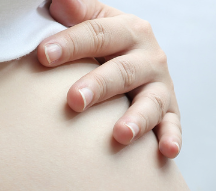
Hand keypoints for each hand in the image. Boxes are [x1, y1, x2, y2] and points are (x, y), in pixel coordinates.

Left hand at [38, 0, 182, 157]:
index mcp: (129, 29)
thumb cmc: (106, 46)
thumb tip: (59, 0)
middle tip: (74, 100)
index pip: (99, 34)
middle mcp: (150, 57)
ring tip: (120, 135)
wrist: (139, 62)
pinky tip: (167, 151)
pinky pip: (172, 126)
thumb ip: (78, 12)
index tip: (44, 55)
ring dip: (137, 119)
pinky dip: (172, 138)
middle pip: (123, 71)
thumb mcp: (95, 23)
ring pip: (150, 102)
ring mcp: (161, 87)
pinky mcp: (169, 113)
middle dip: (99, 86)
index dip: (71, 43)